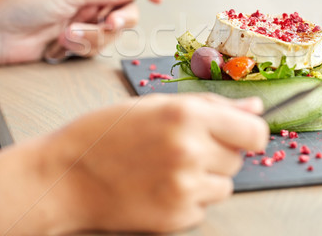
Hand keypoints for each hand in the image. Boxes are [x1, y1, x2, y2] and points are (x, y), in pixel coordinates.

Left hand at [0, 0, 161, 84]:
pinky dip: (80, 47)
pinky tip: (60, 44)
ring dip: (92, 35)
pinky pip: (97, 46)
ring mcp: (86, 19)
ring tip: (67, 35)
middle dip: (120, 17)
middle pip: (128, 6)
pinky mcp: (79, 40)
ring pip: (113, 31)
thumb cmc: (25, 3)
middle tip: (108, 22)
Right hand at [40, 93, 268, 233]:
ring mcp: (184, 188)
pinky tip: (159, 187)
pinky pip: (204, 207)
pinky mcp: (176, 217)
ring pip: (225, 185)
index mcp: (186, 115)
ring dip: (206, 177)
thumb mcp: (155, 104)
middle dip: (219, 152)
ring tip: (168, 168)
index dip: (248, 132)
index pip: (255, 131)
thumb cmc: (104, 134)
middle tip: (183, 148)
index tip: (238, 134)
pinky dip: (189, 199)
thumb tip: (256, 108)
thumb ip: (212, 105)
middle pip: (239, 158)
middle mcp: (190, 150)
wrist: (65, 176)